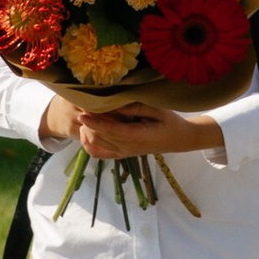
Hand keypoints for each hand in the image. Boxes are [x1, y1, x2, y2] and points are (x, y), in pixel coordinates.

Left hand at [40, 87, 222, 158]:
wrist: (178, 139)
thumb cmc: (169, 121)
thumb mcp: (156, 110)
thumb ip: (135, 107)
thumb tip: (114, 103)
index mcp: (138, 137)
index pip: (111, 130)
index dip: (95, 122)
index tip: (82, 112)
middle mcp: (128, 148)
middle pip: (100, 138)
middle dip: (88, 123)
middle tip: (81, 106)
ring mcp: (124, 153)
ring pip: (97, 146)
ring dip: (87, 132)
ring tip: (85, 116)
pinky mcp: (121, 155)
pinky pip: (99, 154)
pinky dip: (89, 145)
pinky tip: (86, 132)